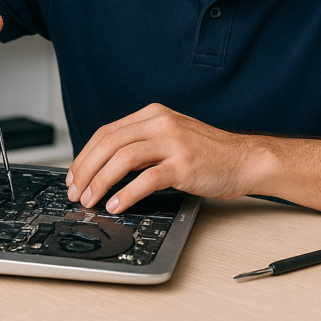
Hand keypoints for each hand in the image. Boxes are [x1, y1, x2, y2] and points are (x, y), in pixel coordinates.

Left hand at [65, 104, 261, 213]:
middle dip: (86, 170)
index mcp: (153, 115)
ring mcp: (173, 143)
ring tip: (91, 200)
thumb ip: (142, 143)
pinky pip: (146, 179)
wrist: (245, 159)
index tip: (74, 176)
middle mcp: (160, 123)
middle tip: (76, 191)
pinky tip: (117, 205)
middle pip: (109, 143)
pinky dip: (126, 194)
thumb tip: (105, 166)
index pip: (106, 132)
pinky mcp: (184, 165)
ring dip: (100, 182)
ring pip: (122, 159)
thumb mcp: (171, 137)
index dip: (85, 156)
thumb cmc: (209, 153)